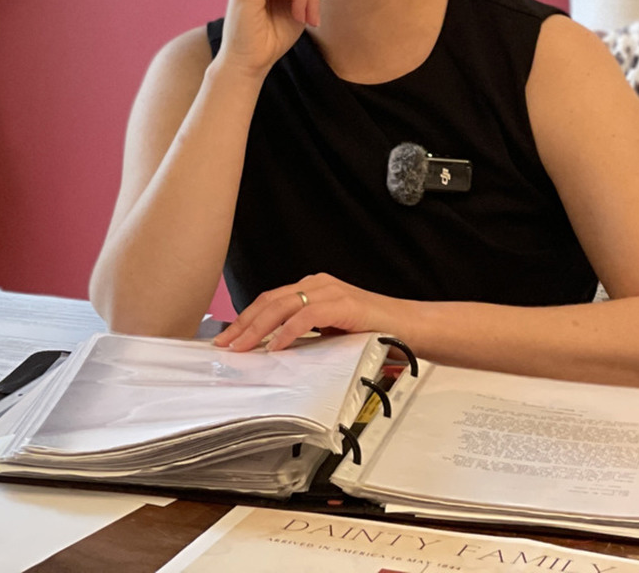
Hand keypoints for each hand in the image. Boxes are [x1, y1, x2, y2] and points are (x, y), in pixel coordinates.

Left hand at [213, 273, 395, 352]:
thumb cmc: (376, 333)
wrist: (413, 328)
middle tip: (225, 344)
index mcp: (313, 290)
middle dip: (243, 324)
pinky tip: (276, 346)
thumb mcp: (332, 334)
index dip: (246, 319)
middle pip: (270, 301)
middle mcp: (318, 285)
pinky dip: (288, 331)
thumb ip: (307, 336)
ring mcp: (330, 291)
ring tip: (242, 347)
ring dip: (258, 328)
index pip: (270, 301)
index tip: (228, 338)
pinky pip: (307, 316)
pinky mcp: (343, 304)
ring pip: (283, 306)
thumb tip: (274, 352)